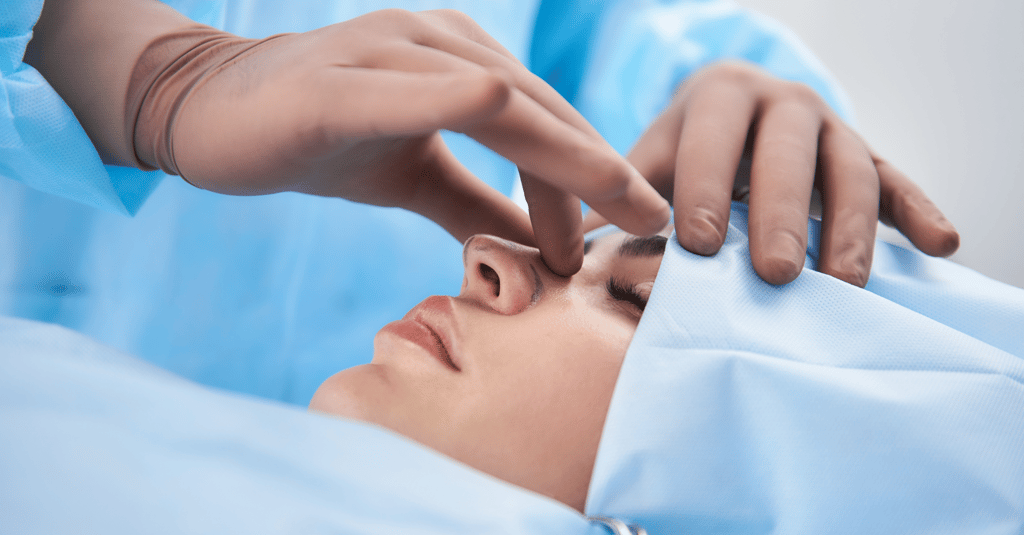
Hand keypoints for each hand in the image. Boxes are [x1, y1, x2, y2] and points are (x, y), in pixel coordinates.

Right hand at [28, 1, 668, 275]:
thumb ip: (479, 206)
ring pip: (502, 103)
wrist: (209, 113)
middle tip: (651, 231)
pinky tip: (510, 129)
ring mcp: (391, 51)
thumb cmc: (319, 137)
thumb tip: (541, 250)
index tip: (633, 233)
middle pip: (541, 112)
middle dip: (601, 175)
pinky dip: (472, 111)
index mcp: (461, 60)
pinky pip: (423, 91)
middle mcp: (439, 42)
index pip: (547, 122)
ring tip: (593, 235)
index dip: (595, 177)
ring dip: (559, 166)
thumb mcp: (417, 178)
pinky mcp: (341, 82)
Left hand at [584, 61, 958, 285]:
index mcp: (718, 96)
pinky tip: (942, 245)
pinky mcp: (868, 154)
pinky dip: (919, 209)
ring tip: (844, 285)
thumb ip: (619, 203)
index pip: (711, 138)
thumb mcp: (651, 163)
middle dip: (780, 215)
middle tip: (774, 275)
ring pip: (849, 170)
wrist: (738, 112)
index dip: (704, 187)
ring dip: (850, 227)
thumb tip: (565, 260)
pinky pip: (897, 179)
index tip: (696, 244)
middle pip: (788, 154)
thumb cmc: (685, 153)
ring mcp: (833, 126)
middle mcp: (782, 102)